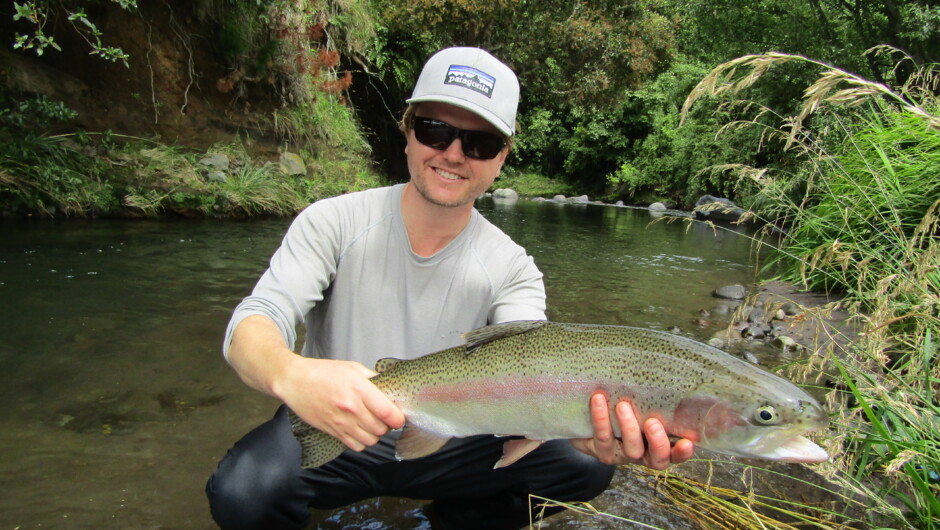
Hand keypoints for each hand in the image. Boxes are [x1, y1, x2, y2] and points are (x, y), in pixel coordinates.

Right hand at [276, 356, 405, 451]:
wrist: (294, 381)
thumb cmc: (322, 372)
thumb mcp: (352, 368)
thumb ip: (373, 379)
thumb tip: (391, 390)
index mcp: (358, 389)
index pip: (388, 413)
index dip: (398, 418)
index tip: (399, 415)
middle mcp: (351, 408)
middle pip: (382, 429)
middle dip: (388, 424)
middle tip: (384, 416)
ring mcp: (341, 422)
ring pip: (371, 440)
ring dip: (375, 433)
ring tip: (371, 422)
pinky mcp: (333, 431)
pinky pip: (356, 446)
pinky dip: (362, 441)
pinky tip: (359, 429)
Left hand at [571, 392, 694, 469]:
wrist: (589, 418)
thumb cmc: (625, 404)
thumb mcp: (643, 401)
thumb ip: (656, 395)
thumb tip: (670, 370)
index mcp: (659, 442)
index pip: (677, 452)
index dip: (683, 452)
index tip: (688, 442)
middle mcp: (644, 453)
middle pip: (657, 459)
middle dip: (657, 442)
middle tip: (652, 423)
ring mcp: (623, 455)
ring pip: (631, 449)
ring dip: (628, 427)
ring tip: (623, 406)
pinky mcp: (602, 451)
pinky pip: (603, 437)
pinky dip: (601, 418)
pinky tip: (598, 399)